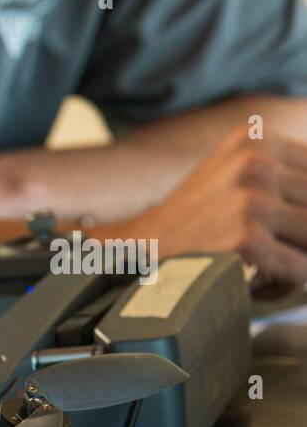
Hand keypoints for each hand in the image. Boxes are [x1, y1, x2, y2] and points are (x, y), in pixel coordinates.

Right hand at [95, 125, 306, 295]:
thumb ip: (281, 176)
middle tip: (277, 254)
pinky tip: (259, 287)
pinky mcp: (245, 238)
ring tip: (269, 273)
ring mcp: (250, 200)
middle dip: (303, 236)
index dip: (302, 209)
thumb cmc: (190, 226)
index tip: (284, 232)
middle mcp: (254, 162)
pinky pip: (301, 268)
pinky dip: (287, 283)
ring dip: (300, 261)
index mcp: (254, 139)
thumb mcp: (233, 177)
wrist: (137, 254)